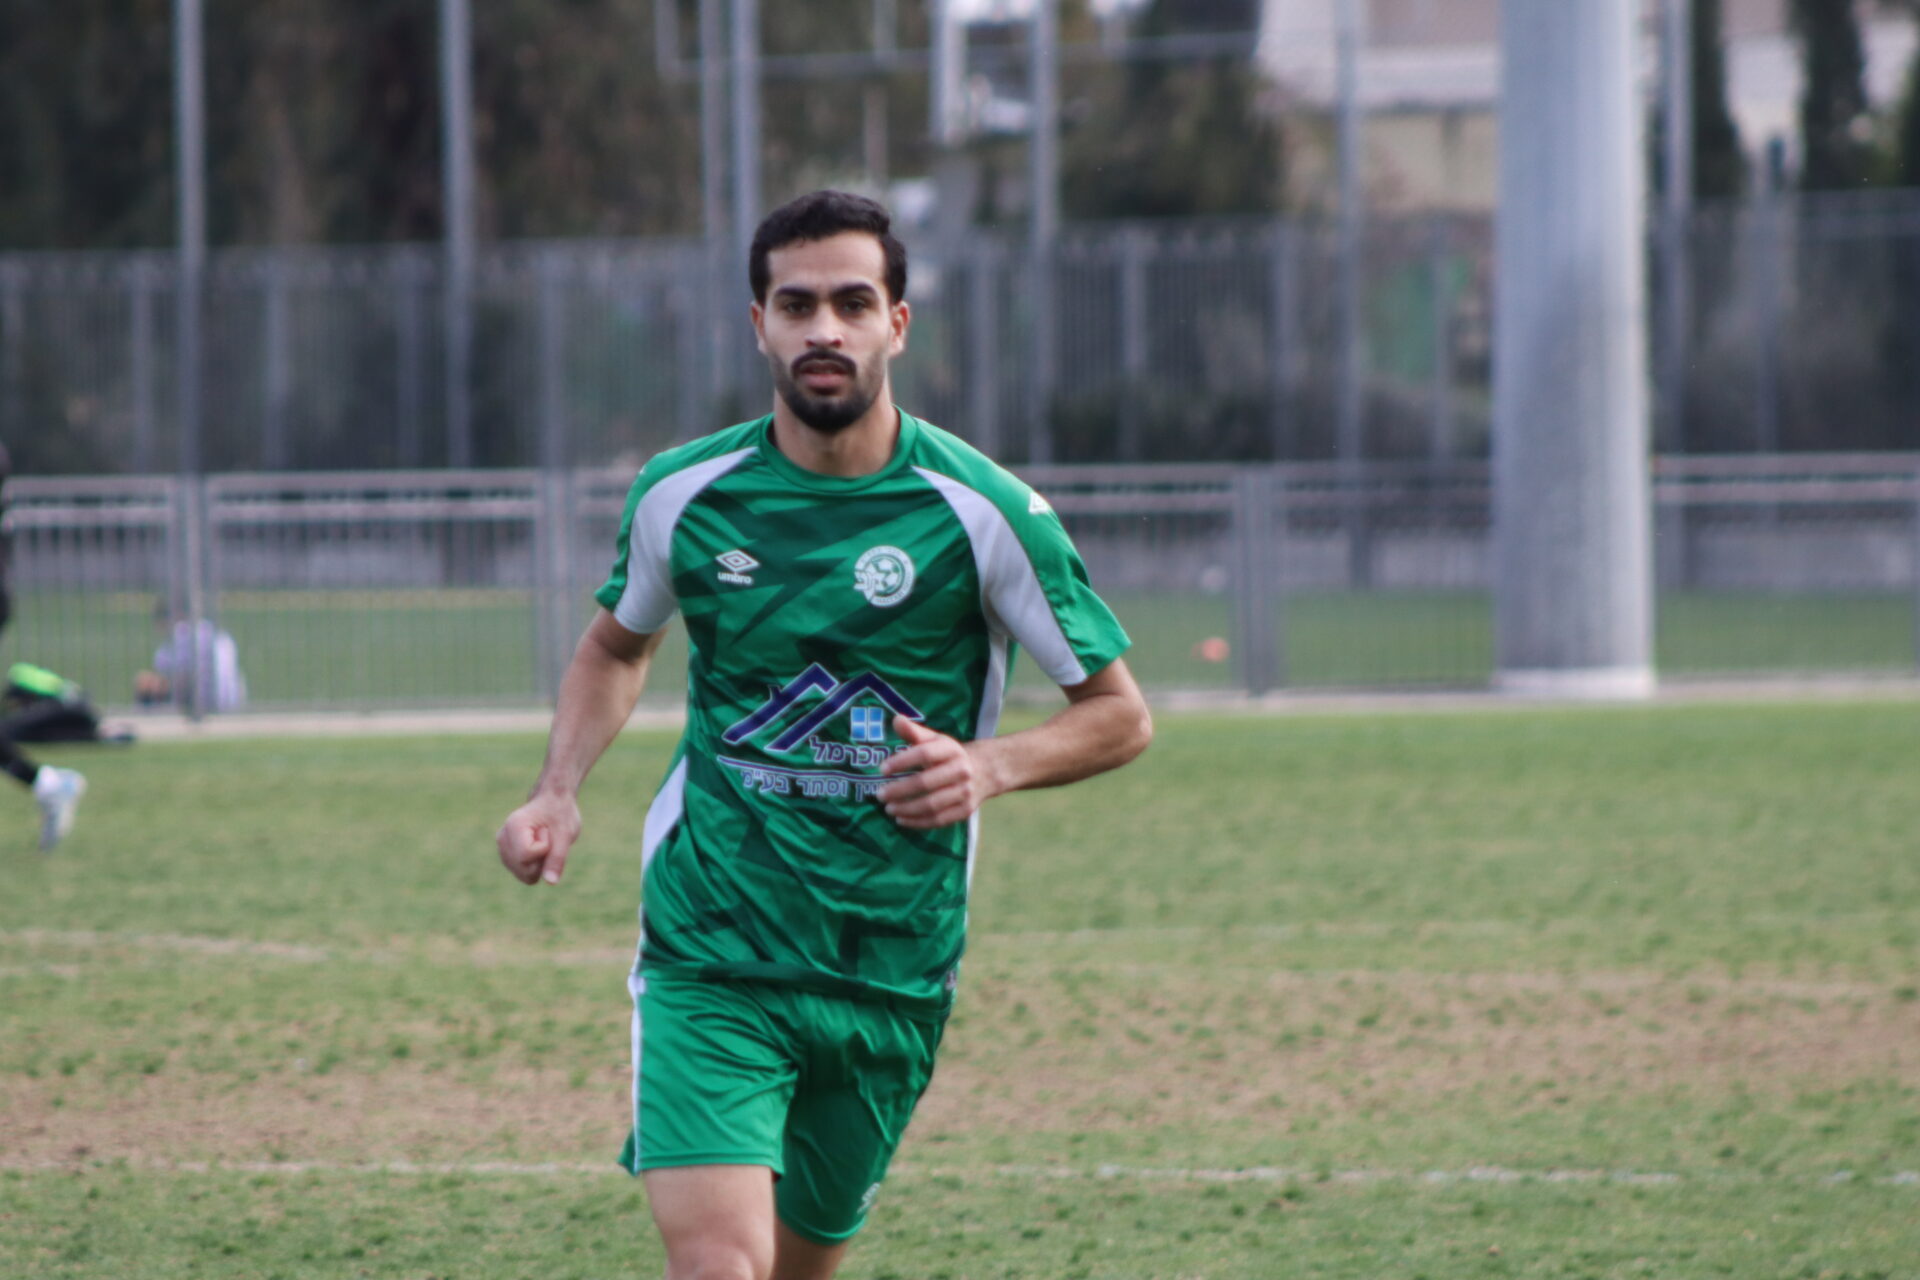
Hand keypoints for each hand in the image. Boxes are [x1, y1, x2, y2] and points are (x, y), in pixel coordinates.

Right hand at [496, 791, 581, 885]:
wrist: (553, 802)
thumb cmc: (560, 813)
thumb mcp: (565, 834)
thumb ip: (557, 858)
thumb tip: (551, 882)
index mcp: (514, 826)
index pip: (526, 855)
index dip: (545, 848)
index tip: (547, 830)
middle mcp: (503, 838)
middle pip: (524, 869)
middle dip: (542, 859)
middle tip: (547, 837)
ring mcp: (503, 848)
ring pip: (523, 874)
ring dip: (539, 863)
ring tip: (542, 842)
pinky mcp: (508, 856)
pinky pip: (524, 874)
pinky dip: (535, 866)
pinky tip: (538, 848)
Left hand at [877, 716, 998, 829]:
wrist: (983, 771)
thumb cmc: (949, 755)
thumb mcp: (934, 740)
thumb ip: (914, 732)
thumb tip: (896, 719)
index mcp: (951, 749)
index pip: (924, 754)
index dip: (902, 761)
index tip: (882, 769)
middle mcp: (961, 770)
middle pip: (925, 782)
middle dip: (899, 790)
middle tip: (880, 795)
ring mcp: (965, 792)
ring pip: (931, 805)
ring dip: (906, 809)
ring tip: (888, 809)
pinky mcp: (965, 810)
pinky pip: (938, 820)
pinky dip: (917, 822)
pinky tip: (901, 819)